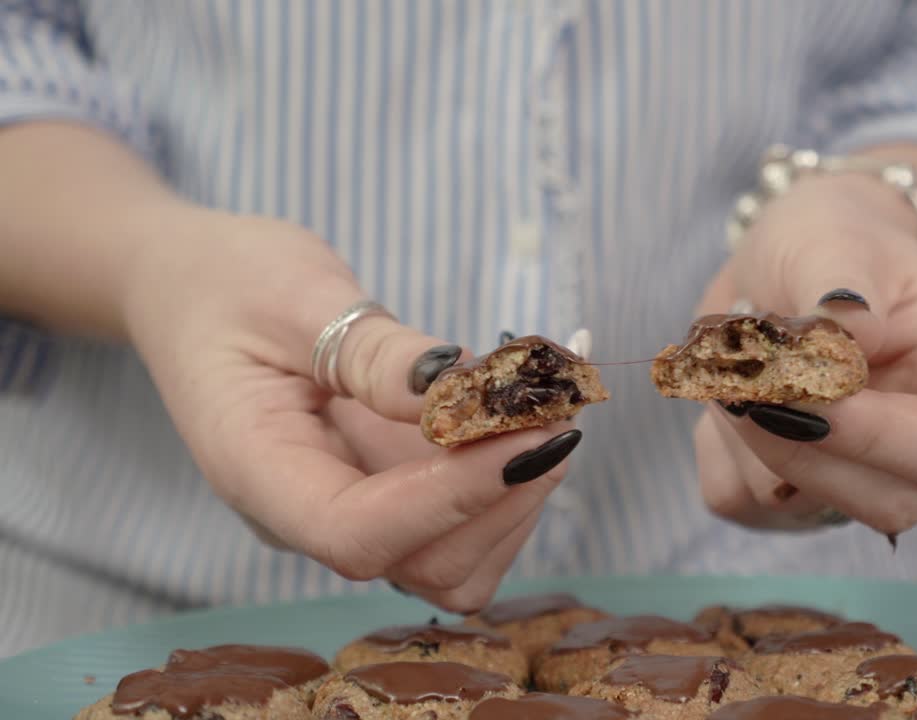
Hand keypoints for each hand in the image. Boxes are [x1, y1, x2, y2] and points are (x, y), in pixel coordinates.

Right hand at [121, 212, 580, 610]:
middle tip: (556, 410)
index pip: (358, 534)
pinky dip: (510, 482)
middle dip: (505, 496)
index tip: (527, 433)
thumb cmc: (228, 283)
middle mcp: (307, 511)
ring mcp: (353, 506)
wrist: (192, 288)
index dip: (451, 496)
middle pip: (424, 565)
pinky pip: (462, 525)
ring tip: (547, 410)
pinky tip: (523, 416)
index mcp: (258, 471)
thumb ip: (373, 350)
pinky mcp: (389, 490)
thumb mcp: (296, 295)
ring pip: (456, 562)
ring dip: (518, 497)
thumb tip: (456, 389)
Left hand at [695, 174, 916, 534]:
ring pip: (796, 506)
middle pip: (886, 502)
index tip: (801, 385)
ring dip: (744, 432)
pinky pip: (738, 498)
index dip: (878, 435)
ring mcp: (856, 477)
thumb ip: (842, 288)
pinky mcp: (786, 489)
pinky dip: (716, 445)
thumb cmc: (835, 241)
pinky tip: (727, 387)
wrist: (790, 259)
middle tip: (743, 370)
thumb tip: (844, 342)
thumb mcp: (839, 239)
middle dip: (798, 443)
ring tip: (736, 355)